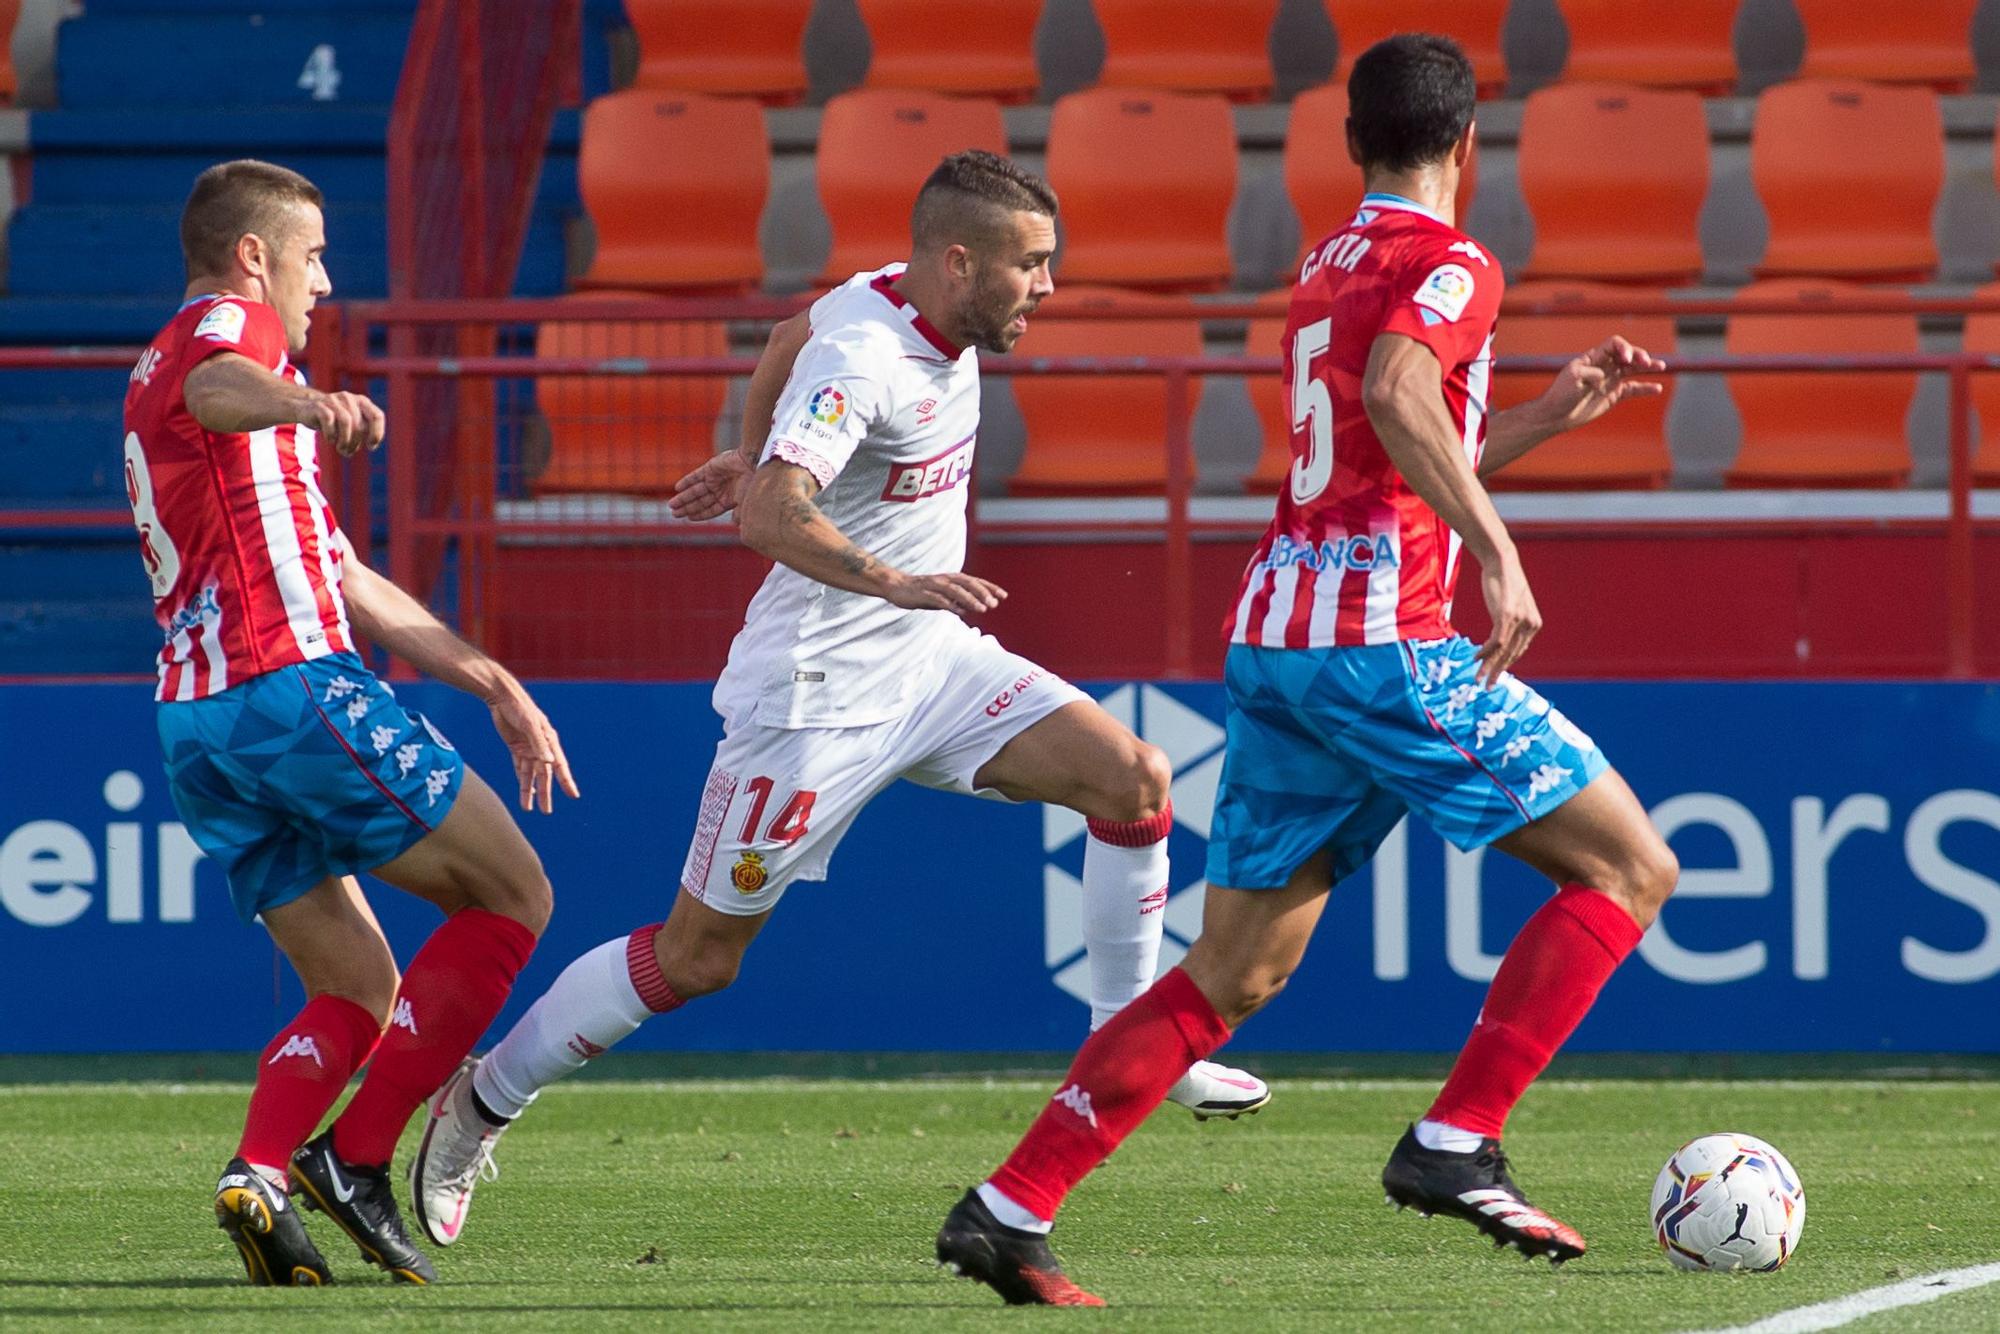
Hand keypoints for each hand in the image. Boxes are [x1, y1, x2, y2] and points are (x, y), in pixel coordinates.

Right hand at [306, 390, 386, 456]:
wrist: (306, 409)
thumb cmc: (334, 422)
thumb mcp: (352, 425)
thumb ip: (363, 431)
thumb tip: (372, 445)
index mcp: (362, 401)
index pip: (377, 416)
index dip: (377, 433)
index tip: (371, 447)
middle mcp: (349, 398)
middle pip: (360, 425)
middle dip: (356, 443)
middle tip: (348, 452)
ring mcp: (333, 400)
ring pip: (346, 421)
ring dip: (345, 441)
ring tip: (341, 449)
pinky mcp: (319, 405)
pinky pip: (329, 420)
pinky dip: (331, 434)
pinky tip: (330, 440)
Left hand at [486, 687, 579, 813]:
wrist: (501, 696)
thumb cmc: (519, 707)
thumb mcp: (530, 724)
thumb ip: (539, 743)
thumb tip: (549, 762)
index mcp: (549, 741)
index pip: (560, 766)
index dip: (566, 781)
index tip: (573, 795)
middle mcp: (541, 748)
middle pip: (544, 775)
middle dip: (545, 793)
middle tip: (547, 811)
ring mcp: (528, 749)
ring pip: (530, 775)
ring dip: (530, 791)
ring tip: (529, 809)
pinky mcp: (516, 748)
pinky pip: (519, 769)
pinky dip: (522, 781)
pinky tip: (525, 794)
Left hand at [669, 451, 754, 520]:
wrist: (753, 461)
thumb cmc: (752, 482)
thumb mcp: (745, 501)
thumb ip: (739, 514)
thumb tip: (736, 525)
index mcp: (729, 500)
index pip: (711, 510)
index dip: (699, 514)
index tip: (688, 518)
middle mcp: (720, 490)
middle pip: (700, 501)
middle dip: (687, 507)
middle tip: (674, 513)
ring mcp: (714, 479)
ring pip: (695, 490)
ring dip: (683, 497)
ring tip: (671, 504)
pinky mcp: (710, 468)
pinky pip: (695, 476)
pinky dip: (687, 481)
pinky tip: (677, 488)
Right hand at [884, 572, 1007, 616]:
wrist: (896, 586)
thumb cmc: (922, 592)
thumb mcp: (943, 595)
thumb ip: (957, 600)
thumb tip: (972, 607)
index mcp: (952, 578)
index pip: (975, 581)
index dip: (990, 587)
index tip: (1004, 596)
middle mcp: (945, 579)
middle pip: (968, 584)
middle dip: (983, 593)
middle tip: (995, 604)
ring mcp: (934, 586)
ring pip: (956, 591)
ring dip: (970, 599)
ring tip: (982, 609)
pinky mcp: (923, 594)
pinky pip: (939, 599)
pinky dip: (951, 605)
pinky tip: (960, 613)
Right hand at [1474, 552, 1540, 686]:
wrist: (1502, 562)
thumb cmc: (1504, 581)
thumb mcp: (1512, 604)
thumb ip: (1510, 622)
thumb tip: (1499, 640)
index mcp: (1534, 624)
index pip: (1518, 650)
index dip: (1504, 664)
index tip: (1493, 674)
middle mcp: (1530, 625)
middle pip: (1511, 655)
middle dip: (1497, 672)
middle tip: (1487, 686)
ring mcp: (1519, 621)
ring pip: (1502, 652)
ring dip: (1488, 667)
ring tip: (1478, 678)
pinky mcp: (1506, 616)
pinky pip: (1495, 641)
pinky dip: (1484, 652)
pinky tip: (1476, 658)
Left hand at [1539, 335, 1665, 433]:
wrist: (1556, 416)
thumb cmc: (1560, 394)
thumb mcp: (1572, 378)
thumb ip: (1590, 372)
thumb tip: (1603, 376)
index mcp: (1593, 358)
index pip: (1614, 344)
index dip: (1623, 347)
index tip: (1626, 358)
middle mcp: (1604, 366)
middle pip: (1627, 354)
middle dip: (1638, 355)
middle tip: (1646, 362)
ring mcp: (1610, 380)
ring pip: (1633, 369)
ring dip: (1647, 366)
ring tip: (1661, 366)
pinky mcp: (1613, 395)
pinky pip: (1633, 389)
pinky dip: (1645, 388)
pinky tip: (1657, 388)